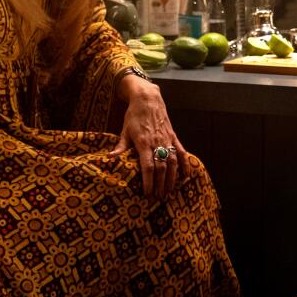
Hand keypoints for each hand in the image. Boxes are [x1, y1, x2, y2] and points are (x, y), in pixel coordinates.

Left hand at [110, 79, 186, 198]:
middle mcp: (157, 142)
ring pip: (172, 163)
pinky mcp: (173, 136)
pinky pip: (181, 152)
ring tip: (169, 192)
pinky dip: (185, 164)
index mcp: (143, 142)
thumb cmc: (134, 115)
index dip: (149, 181)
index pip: (148, 167)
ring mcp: (167, 140)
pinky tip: (186, 176)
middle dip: (160, 184)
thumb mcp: (124, 130)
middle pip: (161, 168)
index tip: (148, 193)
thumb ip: (121, 146)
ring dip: (172, 178)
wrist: (148, 99)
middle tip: (158, 197)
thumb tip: (110, 158)